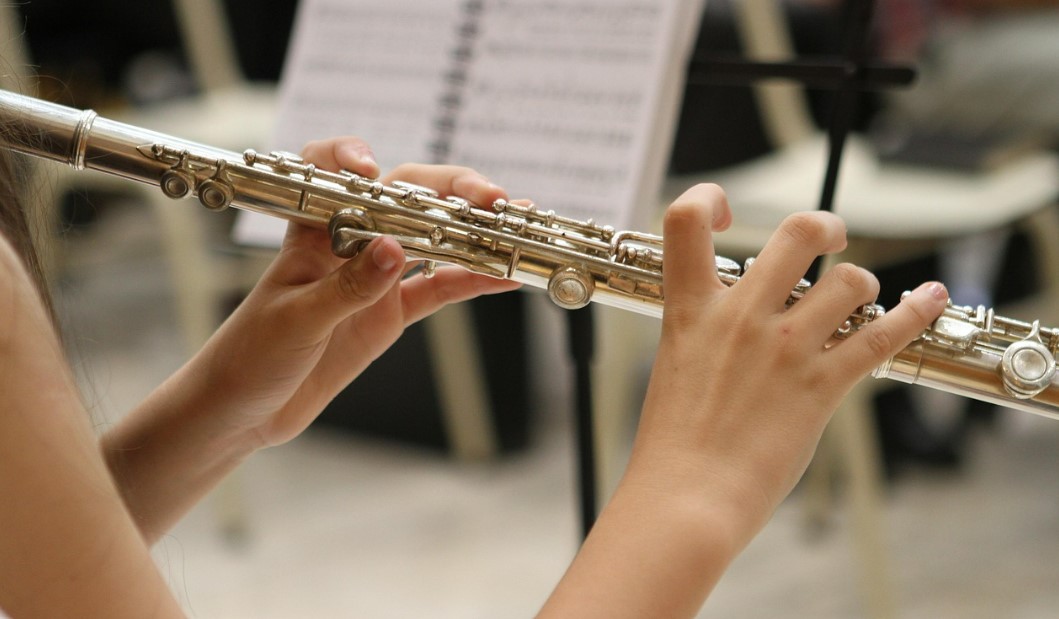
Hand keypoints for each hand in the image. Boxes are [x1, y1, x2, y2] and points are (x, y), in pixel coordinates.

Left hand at [196, 137, 520, 446]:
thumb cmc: (249, 356)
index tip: (374, 171)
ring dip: (471, 232)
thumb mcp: (296, 321)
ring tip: (512, 227)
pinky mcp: (390, 312)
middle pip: (404, 198)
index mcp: (312, 234)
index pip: (330, 173)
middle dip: (450, 191)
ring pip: (431, 240)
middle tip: (490, 200)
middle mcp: (348, 244)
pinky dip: (471, 281)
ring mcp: (374, 277)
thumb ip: (346, 287)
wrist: (242, 410)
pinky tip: (503, 276)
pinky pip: (438, 289)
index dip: (352, 160)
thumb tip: (393, 250)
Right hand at [631, 183, 948, 543]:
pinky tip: (930, 296)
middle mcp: (740, 316)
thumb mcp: (677, 365)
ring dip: (860, 285)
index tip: (728, 213)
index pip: (685, 219)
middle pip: (799, 232)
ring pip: (850, 280)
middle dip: (824, 226)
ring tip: (855, 301)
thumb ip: (708, 329)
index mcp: (691, 309)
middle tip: (829, 238)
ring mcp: (784, 348)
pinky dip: (915, 311)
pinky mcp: (820, 385)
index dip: (709, 198)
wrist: (686, 495)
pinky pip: (881, 334)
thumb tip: (743, 314)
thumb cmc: (674, 442)